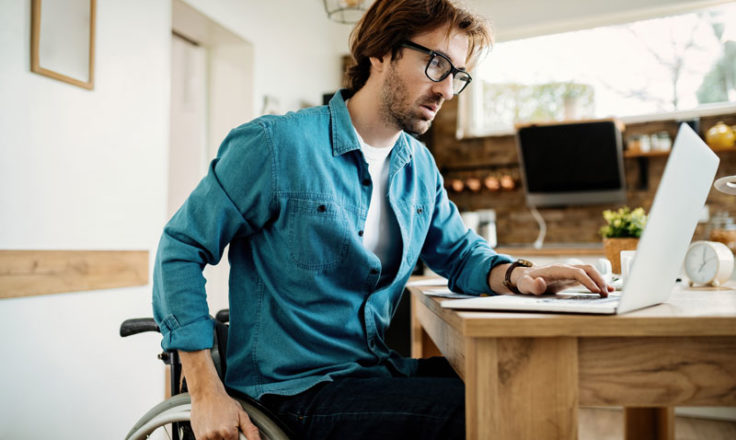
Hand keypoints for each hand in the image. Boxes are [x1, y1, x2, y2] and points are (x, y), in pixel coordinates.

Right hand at [178, 349, 260, 439]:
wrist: (206, 393)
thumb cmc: (223, 403)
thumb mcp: (242, 414)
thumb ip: (251, 431)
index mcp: (228, 431)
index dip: (237, 438)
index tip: (235, 432)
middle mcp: (216, 435)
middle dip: (229, 438)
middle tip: (227, 427)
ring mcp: (206, 437)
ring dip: (220, 439)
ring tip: (220, 428)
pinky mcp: (199, 437)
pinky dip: (212, 438)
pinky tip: (212, 430)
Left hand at [494, 263, 612, 296]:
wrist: (525, 276)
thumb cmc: (525, 281)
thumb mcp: (525, 285)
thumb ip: (532, 286)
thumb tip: (540, 283)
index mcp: (557, 269)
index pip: (577, 272)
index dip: (587, 281)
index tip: (596, 291)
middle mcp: (566, 268)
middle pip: (587, 269)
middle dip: (598, 280)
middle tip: (605, 293)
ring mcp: (569, 272)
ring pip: (590, 272)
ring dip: (600, 280)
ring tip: (609, 292)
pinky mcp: (571, 277)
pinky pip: (588, 277)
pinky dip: (598, 282)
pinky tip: (607, 289)